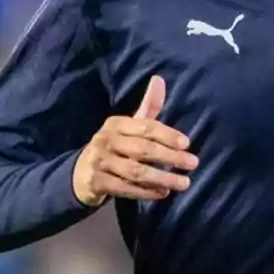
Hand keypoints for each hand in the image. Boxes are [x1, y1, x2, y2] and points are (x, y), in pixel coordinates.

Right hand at [73, 76, 197, 205]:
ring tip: (183, 183)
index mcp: (116, 124)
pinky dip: (145, 192)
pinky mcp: (96, 182)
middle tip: (193, 164)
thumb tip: (159, 79)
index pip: (145, 127)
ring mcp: (99, 162)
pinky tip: (163, 193)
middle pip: (143, 149)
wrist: (80, 174)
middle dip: (170, 157)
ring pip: (136, 171)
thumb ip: (148, 107)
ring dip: (162, 178)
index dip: (167, 135)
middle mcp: (106, 140)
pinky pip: (125, 188)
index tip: (187, 144)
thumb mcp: (129, 126)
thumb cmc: (114, 147)